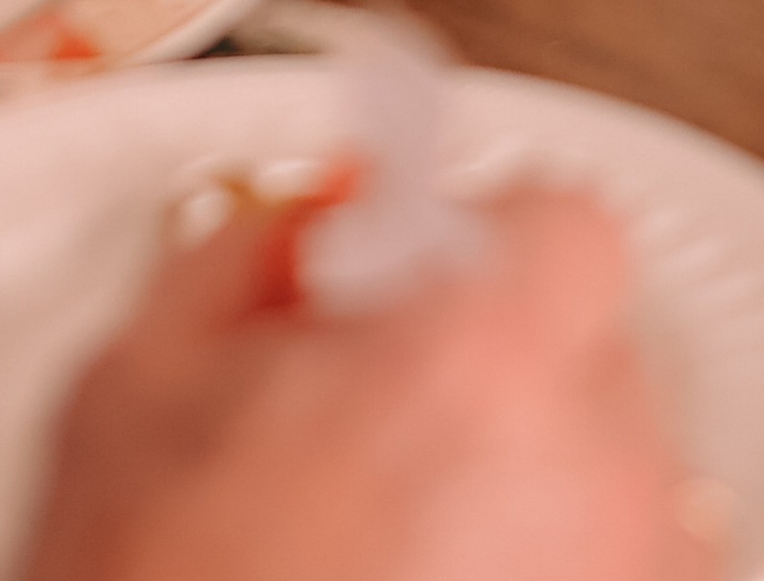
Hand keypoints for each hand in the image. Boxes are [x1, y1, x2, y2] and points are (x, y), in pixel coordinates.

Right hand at [20, 182, 717, 580]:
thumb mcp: (135, 391)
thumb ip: (248, 256)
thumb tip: (318, 219)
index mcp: (485, 354)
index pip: (562, 223)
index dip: (472, 245)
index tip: (414, 282)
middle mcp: (594, 465)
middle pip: (589, 347)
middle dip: (493, 370)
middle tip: (378, 430)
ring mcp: (629, 574)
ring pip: (607, 476)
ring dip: (524, 486)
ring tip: (396, 552)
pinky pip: (621, 574)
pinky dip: (544, 573)